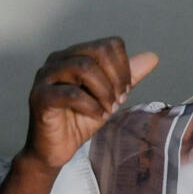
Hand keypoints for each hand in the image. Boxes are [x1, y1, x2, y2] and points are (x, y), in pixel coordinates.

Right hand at [19, 37, 157, 171]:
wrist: (54, 149)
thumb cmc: (78, 120)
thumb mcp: (109, 97)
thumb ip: (127, 77)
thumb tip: (152, 57)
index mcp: (74, 55)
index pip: (108, 44)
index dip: (123, 67)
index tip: (124, 91)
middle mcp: (57, 60)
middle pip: (97, 51)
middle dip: (116, 77)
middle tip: (119, 100)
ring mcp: (46, 77)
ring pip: (83, 68)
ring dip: (104, 91)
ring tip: (109, 109)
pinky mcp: (40, 97)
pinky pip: (71, 93)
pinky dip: (91, 105)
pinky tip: (97, 116)